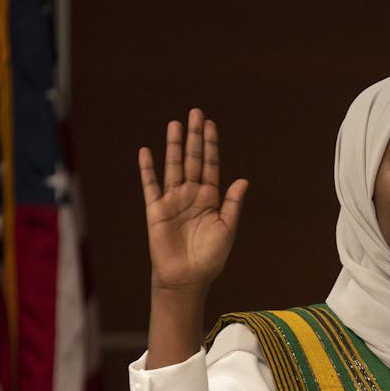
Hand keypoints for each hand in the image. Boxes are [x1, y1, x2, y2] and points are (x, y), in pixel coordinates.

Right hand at [139, 108, 249, 292]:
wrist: (187, 277)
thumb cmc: (210, 256)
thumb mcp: (227, 229)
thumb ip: (233, 204)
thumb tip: (243, 180)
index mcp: (211, 198)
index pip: (210, 165)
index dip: (211, 145)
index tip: (210, 125)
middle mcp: (191, 195)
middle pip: (192, 159)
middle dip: (194, 137)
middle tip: (195, 113)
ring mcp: (173, 200)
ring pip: (173, 166)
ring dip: (173, 145)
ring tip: (175, 124)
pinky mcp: (156, 209)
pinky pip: (150, 185)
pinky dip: (148, 169)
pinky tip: (146, 151)